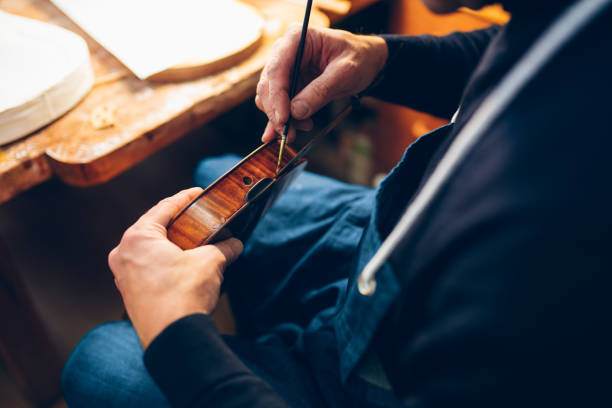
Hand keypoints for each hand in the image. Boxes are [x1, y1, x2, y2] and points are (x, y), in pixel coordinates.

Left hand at [108, 188, 242, 348]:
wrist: (173, 339)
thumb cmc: (183, 296)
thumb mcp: (210, 262)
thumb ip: (223, 248)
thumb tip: (234, 244)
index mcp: (137, 237)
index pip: (164, 207)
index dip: (185, 198)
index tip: (199, 193)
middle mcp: (124, 253)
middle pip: (155, 228)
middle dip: (180, 223)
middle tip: (200, 218)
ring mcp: (124, 275)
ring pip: (151, 249)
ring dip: (174, 244)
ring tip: (197, 242)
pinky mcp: (131, 293)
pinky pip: (149, 267)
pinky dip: (167, 261)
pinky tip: (186, 265)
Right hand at [256, 25, 387, 142]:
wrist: (367, 61)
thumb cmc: (359, 58)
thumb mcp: (346, 73)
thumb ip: (321, 90)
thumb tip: (296, 111)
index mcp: (297, 38)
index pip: (277, 69)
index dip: (276, 96)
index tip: (283, 119)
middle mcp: (285, 51)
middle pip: (268, 85)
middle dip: (277, 112)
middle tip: (290, 133)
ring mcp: (285, 68)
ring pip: (270, 98)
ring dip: (281, 118)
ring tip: (301, 129)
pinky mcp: (289, 84)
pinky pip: (278, 104)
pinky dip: (281, 120)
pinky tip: (282, 135)